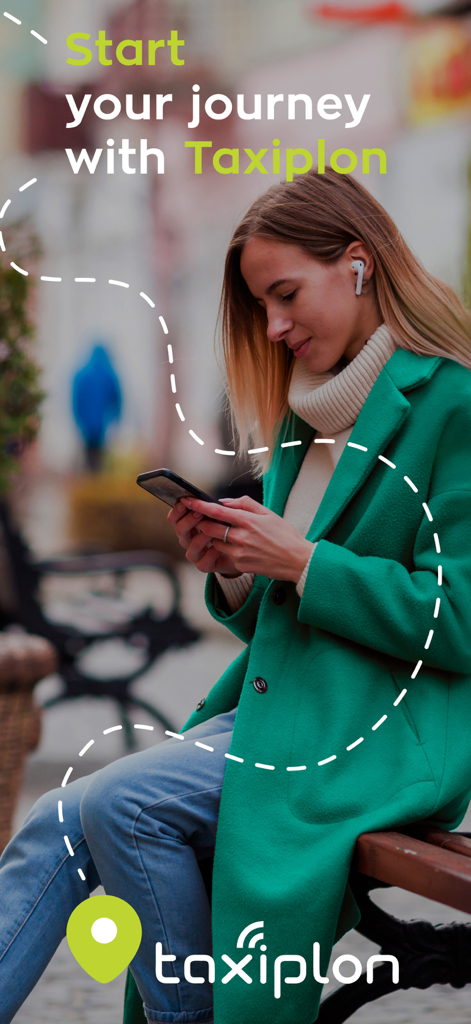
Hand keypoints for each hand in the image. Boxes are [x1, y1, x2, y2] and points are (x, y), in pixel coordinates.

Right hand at [167, 501, 241, 575]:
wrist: (240, 552)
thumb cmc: (230, 531)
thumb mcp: (226, 516)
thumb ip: (221, 508)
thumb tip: (221, 502)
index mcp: (189, 525)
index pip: (175, 517)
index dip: (177, 510)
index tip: (185, 502)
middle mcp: (189, 539)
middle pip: (179, 530)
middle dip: (188, 520)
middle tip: (199, 513)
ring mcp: (195, 553)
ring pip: (192, 545)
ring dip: (202, 536)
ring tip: (215, 530)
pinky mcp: (204, 565)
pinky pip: (203, 561)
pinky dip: (212, 553)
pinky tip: (220, 546)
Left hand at [180, 495, 314, 582]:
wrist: (297, 561)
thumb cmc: (284, 535)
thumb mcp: (268, 513)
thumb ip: (245, 504)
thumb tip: (224, 502)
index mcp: (248, 521)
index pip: (216, 511)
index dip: (199, 506)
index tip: (188, 501)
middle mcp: (241, 537)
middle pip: (209, 528)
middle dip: (201, 523)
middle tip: (200, 518)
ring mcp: (239, 552)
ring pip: (215, 542)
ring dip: (215, 537)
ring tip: (227, 534)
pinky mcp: (240, 565)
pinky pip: (226, 554)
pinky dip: (228, 549)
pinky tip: (243, 548)